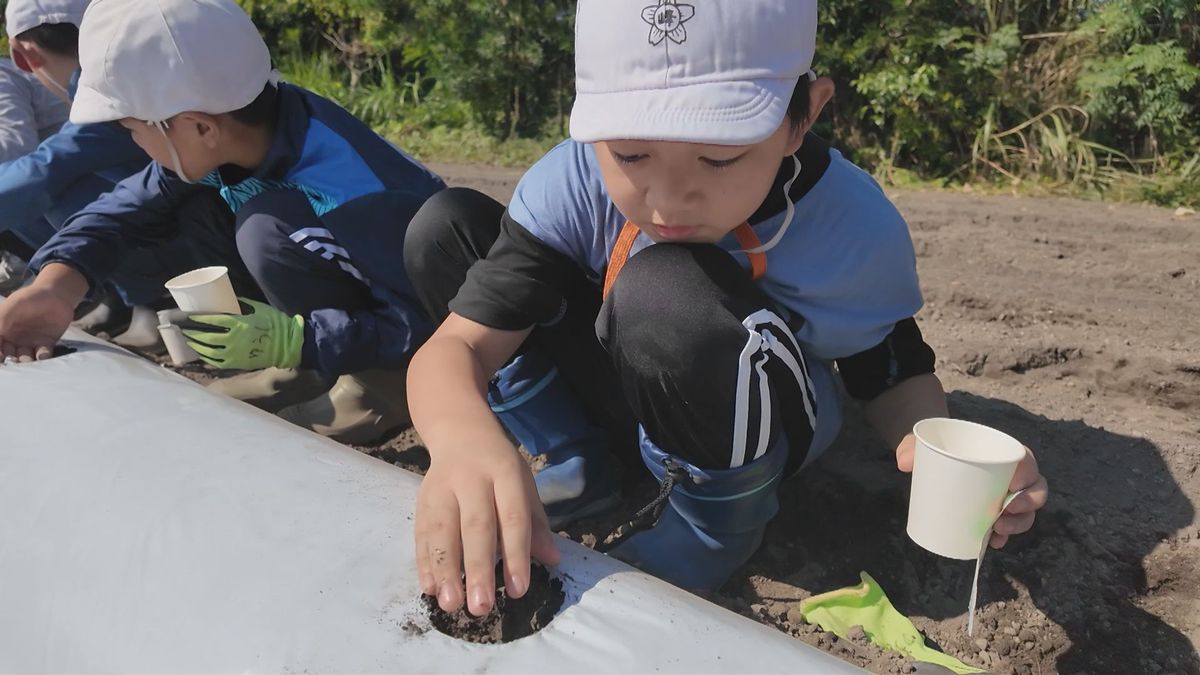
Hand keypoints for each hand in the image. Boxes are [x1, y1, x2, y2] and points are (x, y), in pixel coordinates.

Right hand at [0, 283, 76, 361]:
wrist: (56, 294)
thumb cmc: (30, 297)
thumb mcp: (12, 306)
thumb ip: (2, 320)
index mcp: (3, 330)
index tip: (0, 356)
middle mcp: (14, 339)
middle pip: (9, 354)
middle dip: (9, 360)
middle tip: (13, 361)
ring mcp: (30, 342)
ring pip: (25, 357)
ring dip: (25, 361)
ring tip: (26, 361)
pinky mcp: (47, 343)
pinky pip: (43, 354)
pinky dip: (42, 357)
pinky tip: (41, 356)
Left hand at [182, 298, 303, 369]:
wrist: (289, 346)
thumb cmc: (276, 325)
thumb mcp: (260, 309)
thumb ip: (243, 305)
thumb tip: (230, 300)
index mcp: (239, 324)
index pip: (213, 320)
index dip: (199, 318)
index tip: (190, 316)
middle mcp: (234, 340)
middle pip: (207, 337)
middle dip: (193, 333)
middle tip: (185, 329)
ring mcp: (235, 353)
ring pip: (209, 351)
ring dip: (197, 346)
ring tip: (190, 341)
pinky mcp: (238, 363)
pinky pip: (217, 362)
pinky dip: (207, 358)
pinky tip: (202, 354)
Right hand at [414, 442, 559, 616]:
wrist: (460, 432)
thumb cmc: (499, 467)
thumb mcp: (524, 485)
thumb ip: (535, 523)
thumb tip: (552, 559)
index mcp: (505, 473)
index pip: (512, 517)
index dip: (516, 554)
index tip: (518, 590)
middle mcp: (472, 479)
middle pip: (475, 526)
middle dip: (478, 569)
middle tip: (480, 606)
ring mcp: (442, 488)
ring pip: (442, 531)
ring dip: (445, 570)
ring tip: (451, 604)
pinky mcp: (421, 500)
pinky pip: (421, 533)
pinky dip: (424, 562)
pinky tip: (430, 588)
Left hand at [896, 432, 1048, 548]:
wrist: (935, 458)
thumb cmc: (938, 447)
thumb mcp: (924, 442)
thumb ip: (911, 446)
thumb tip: (904, 463)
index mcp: (1002, 452)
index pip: (1027, 460)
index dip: (1028, 472)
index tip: (1014, 483)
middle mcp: (1013, 475)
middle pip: (1036, 489)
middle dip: (1029, 503)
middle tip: (1006, 511)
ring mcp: (1008, 496)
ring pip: (1026, 512)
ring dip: (1018, 523)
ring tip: (998, 530)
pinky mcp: (997, 512)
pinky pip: (1009, 527)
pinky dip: (1004, 537)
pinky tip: (995, 543)